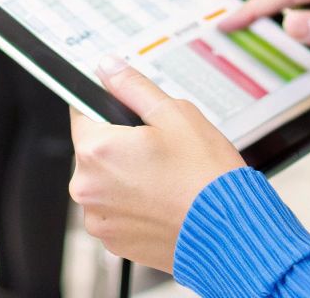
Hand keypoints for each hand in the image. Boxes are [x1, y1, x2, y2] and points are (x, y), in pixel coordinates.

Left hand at [69, 59, 246, 271]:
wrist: (228, 232)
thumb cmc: (204, 176)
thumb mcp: (174, 114)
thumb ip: (132, 86)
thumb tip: (108, 68)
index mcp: (96, 150)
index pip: (81, 111)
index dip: (107, 108)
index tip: (128, 117)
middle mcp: (87, 187)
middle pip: (93, 150)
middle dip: (120, 145)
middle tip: (158, 149)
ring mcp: (99, 218)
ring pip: (105, 182)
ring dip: (125, 177)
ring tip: (164, 178)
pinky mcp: (113, 242)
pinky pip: (116, 211)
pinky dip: (133, 206)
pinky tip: (163, 201)